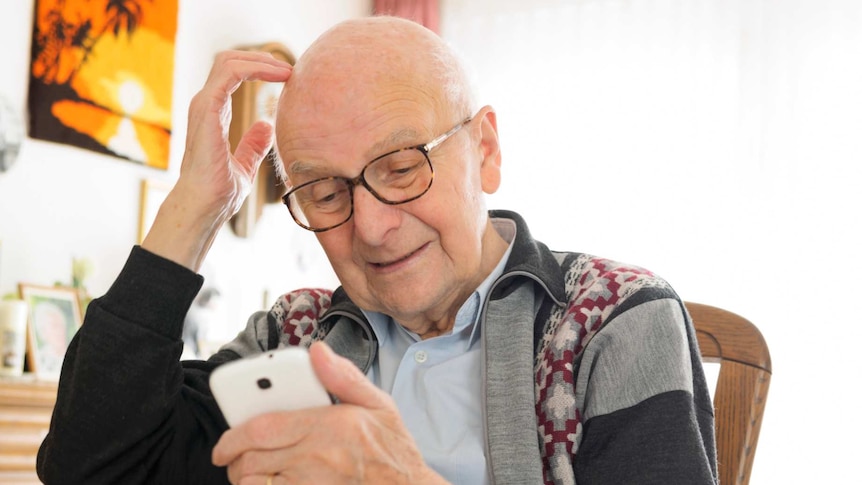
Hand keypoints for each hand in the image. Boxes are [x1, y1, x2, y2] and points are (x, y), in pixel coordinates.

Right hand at [142, 50, 291, 270]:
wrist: (205, 206)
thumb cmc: (219, 192)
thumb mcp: (244, 165)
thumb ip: (253, 146)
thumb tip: (266, 127)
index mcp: (213, 114)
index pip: (232, 75)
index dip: (258, 68)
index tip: (287, 76)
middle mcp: (206, 105)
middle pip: (229, 61)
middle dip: (260, 59)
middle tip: (289, 69)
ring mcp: (204, 105)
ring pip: (228, 61)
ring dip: (260, 60)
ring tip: (286, 70)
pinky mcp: (208, 109)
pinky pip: (229, 73)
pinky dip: (254, 67)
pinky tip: (277, 75)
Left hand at [212, 342, 448, 484]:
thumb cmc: (393, 451)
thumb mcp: (379, 404)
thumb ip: (344, 377)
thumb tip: (317, 351)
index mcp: (330, 426)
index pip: (263, 428)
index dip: (233, 435)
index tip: (226, 440)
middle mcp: (318, 458)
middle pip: (252, 459)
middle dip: (233, 458)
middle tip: (231, 454)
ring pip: (256, 484)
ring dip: (244, 478)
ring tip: (248, 471)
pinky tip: (268, 484)